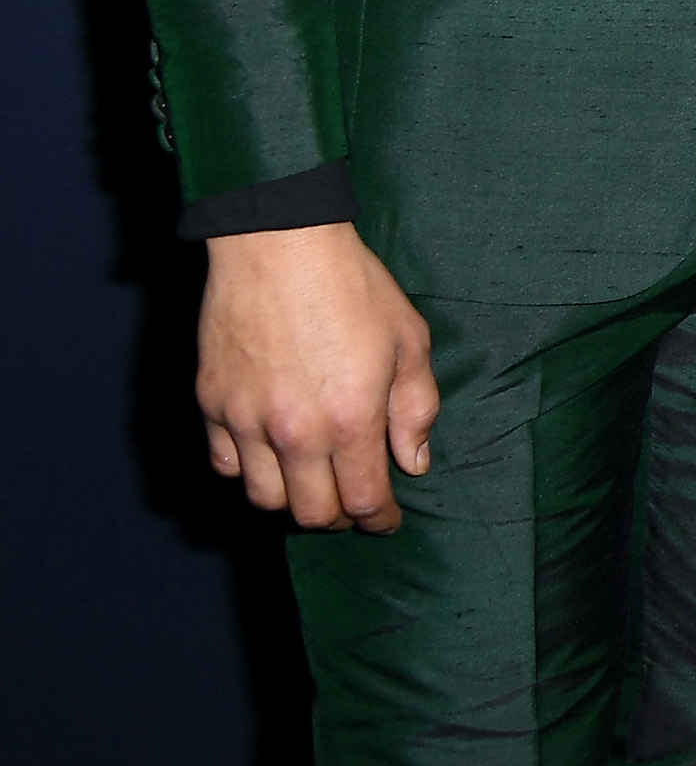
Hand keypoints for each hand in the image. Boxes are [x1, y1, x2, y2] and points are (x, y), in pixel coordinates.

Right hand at [197, 223, 437, 531]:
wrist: (280, 245)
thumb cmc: (353, 286)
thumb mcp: (408, 340)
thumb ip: (415, 409)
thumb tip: (412, 464)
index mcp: (351, 418)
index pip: (363, 501)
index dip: (379, 520)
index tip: (386, 520)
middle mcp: (295, 431)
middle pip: (311, 513)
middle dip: (339, 518)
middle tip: (352, 505)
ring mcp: (246, 421)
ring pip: (263, 498)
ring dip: (291, 501)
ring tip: (311, 484)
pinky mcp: (211, 404)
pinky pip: (224, 464)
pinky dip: (247, 472)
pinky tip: (268, 457)